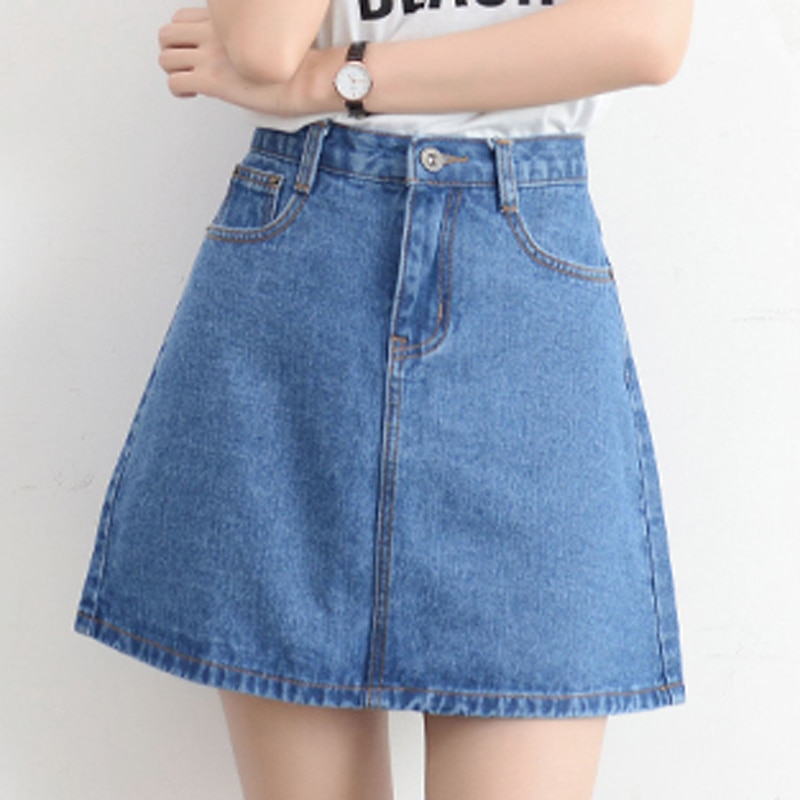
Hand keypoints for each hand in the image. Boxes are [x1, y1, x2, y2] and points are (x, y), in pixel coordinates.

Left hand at [157, 7, 296, 115]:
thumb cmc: (295, 64)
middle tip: (185, 64)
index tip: (193, 48)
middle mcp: (212, 36)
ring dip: (173, 71)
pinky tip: (192, 94)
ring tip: (189, 80)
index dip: (182, 35)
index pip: (182, 18)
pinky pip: (175, 83)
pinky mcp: (212, 81)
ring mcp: (210, 58)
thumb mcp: (265, 38)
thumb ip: (243, 38)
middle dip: (172, 51)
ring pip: (166, 58)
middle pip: (168, 35)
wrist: (306, 77)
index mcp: (224, 22)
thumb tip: (244, 48)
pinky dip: (178, 90)